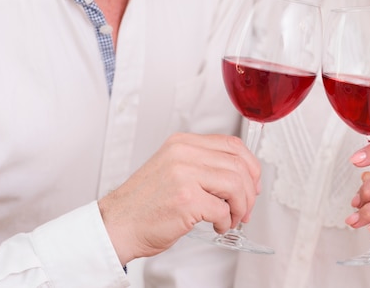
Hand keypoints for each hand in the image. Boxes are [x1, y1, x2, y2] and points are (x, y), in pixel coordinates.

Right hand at [98, 133, 260, 264]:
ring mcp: (184, 175)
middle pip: (238, 164)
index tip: (252, 182)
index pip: (231, 144)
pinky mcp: (186, 199)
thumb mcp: (173, 169)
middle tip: (245, 207)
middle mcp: (183, 154)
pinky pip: (223, 209)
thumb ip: (202, 165)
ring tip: (232, 218)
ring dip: (241, 207)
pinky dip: (226, 221)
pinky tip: (218, 226)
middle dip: (249, 191)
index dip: (250, 165)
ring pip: (235, 184)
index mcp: (182, 143)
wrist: (117, 224)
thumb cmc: (143, 204)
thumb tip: (240, 175)